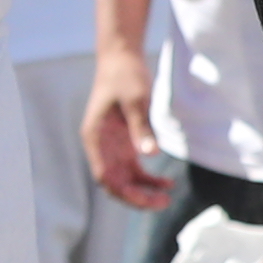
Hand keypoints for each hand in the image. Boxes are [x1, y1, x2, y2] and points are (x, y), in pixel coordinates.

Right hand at [83, 46, 172, 211]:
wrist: (120, 58)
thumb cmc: (125, 76)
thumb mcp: (136, 101)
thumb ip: (141, 128)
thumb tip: (150, 155)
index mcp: (95, 138)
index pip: (105, 177)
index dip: (124, 192)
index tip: (147, 199)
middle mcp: (100, 147)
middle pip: (114, 184)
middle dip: (136, 197)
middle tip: (163, 204)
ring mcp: (110, 146)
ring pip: (124, 180)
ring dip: (143, 191)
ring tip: (166, 198)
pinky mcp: (122, 142)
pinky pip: (133, 169)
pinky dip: (148, 179)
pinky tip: (166, 184)